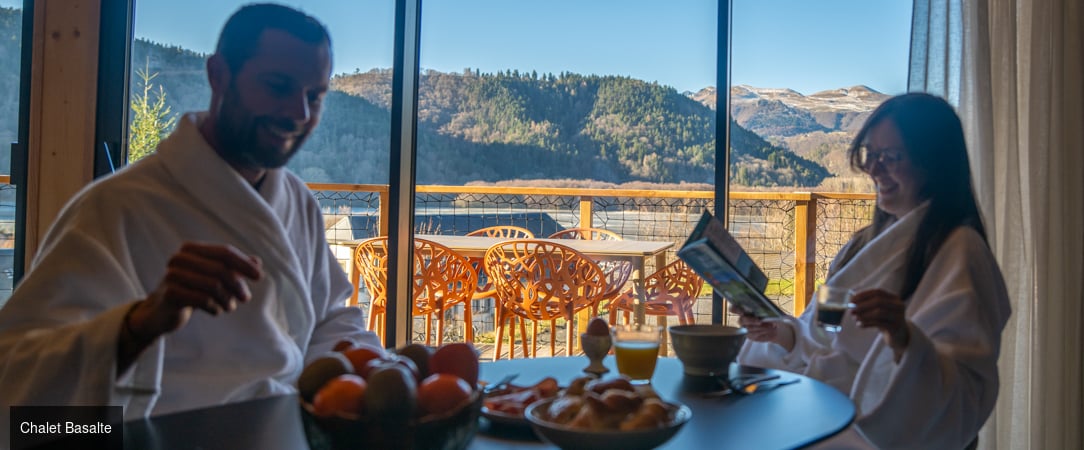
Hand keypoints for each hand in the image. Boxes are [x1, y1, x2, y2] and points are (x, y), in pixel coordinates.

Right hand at [128, 243, 262, 340]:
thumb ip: (234, 268)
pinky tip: (216, 311)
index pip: (224, 252)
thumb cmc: (192, 290)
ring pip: (213, 285)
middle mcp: (179, 258)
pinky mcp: (170, 294)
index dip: (244, 264)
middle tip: (245, 298)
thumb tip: (257, 262)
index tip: (259, 276)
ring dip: (227, 299)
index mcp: (191, 249)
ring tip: (229, 306)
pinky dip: (215, 307)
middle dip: (237, 285)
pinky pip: (202, 300)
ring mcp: (172, 276)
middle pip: (220, 269)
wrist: (162, 312)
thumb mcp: (214, 277)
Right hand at [731, 305, 794, 351]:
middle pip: (741, 320)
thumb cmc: (771, 316)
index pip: (734, 309)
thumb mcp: (768, 310)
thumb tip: (761, 309)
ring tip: (771, 326)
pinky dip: (762, 332)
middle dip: (750, 321)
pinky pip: (753, 335)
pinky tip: (769, 330)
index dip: (734, 309)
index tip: (741, 311)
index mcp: (744, 309)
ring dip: (761, 327)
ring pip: (749, 328)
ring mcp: (745, 328)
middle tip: (759, 321)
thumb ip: (763, 308)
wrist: (776, 328)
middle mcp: (743, 319)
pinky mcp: (749, 336)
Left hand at [850, 289, 908, 354]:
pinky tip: (859, 325)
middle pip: (878, 301)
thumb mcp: (878, 311)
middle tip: (851, 310)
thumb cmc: (885, 320)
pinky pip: (879, 323)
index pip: (877, 292)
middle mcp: (898, 305)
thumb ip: (867, 304)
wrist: (898, 336)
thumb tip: (851, 300)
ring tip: (854, 318)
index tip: (851, 300)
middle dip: (862, 305)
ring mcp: (899, 316)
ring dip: (864, 315)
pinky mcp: (896, 327)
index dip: (863, 295)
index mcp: (894, 298)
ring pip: (879, 312)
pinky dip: (867, 323)